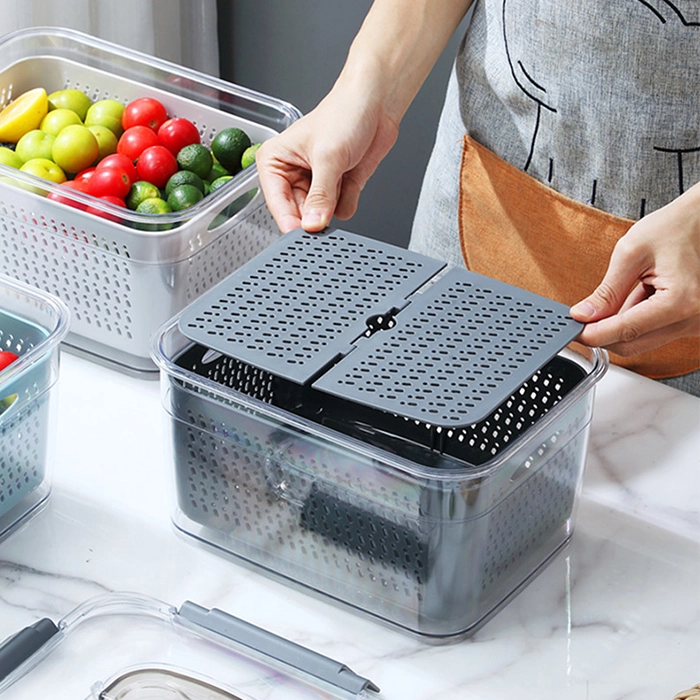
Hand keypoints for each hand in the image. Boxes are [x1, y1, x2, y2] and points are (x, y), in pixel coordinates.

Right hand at [256, 0, 473, 232]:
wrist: (376, 102)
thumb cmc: (344, 113)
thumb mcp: (328, 157)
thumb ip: (320, 196)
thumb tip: (313, 224)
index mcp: (275, 162)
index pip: (276, 202)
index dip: (289, 220)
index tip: (302, 233)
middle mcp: (293, 175)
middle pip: (299, 214)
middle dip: (316, 212)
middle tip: (327, 202)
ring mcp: (316, 184)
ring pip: (321, 216)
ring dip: (334, 203)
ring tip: (340, 176)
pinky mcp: (337, 188)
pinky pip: (341, 210)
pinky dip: (349, 198)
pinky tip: (351, 177)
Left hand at [571, 182, 699, 355]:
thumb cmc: (674, 228)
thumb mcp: (631, 253)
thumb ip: (606, 290)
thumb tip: (583, 315)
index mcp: (681, 301)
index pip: (625, 331)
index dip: (593, 333)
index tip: (572, 330)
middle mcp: (693, 319)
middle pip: (632, 345)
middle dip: (602, 333)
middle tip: (582, 317)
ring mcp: (695, 324)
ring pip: (641, 341)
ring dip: (620, 325)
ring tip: (625, 290)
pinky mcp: (690, 323)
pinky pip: (653, 332)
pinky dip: (637, 320)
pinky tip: (639, 295)